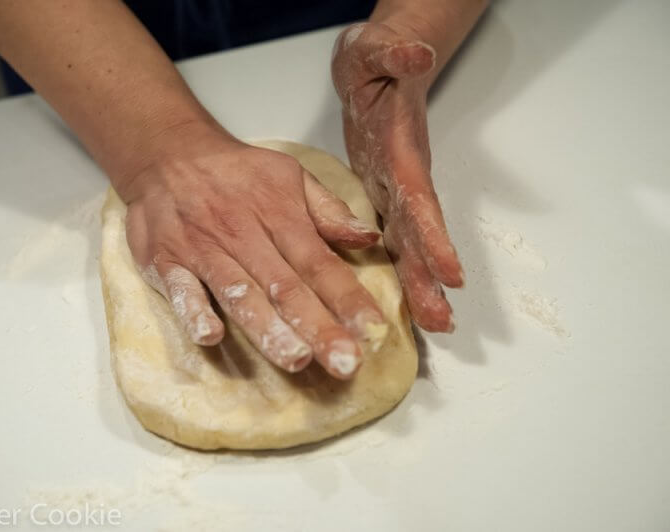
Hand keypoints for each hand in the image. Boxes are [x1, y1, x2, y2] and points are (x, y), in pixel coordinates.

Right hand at [116, 122, 386, 378]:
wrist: (167, 152)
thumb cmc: (236, 172)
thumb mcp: (289, 175)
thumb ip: (328, 210)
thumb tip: (368, 238)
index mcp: (280, 217)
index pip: (320, 264)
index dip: (348, 299)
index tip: (373, 332)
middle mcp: (245, 236)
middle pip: (287, 288)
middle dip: (318, 328)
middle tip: (345, 365)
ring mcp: (204, 250)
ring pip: (240, 294)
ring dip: (267, 329)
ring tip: (295, 360)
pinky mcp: (167, 261)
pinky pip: (181, 289)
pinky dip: (194, 311)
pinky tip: (211, 337)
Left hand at [331, 22, 463, 332]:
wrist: (378, 67)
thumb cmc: (379, 62)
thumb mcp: (379, 52)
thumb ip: (397, 56)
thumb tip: (416, 53)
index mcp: (403, 153)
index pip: (421, 199)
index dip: (434, 236)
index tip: (450, 273)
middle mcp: (404, 178)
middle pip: (420, 233)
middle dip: (431, 277)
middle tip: (443, 320)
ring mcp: (395, 188)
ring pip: (409, 242)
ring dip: (419, 283)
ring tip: (434, 323)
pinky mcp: (382, 193)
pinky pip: (392, 235)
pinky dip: (400, 266)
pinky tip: (404, 297)